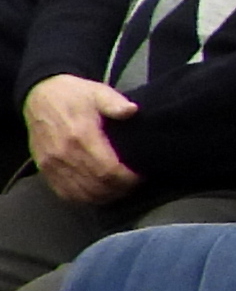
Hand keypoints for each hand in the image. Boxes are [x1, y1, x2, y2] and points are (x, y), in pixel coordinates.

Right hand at [23, 75, 135, 205]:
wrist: (39, 96)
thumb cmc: (73, 95)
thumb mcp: (97, 92)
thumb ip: (114, 103)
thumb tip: (132, 110)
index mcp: (81, 136)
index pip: (108, 169)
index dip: (127, 178)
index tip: (140, 175)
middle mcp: (65, 154)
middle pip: (97, 185)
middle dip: (120, 188)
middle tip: (133, 184)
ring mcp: (52, 164)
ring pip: (82, 193)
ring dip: (104, 196)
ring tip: (119, 189)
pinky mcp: (45, 169)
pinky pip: (65, 193)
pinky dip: (84, 198)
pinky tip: (98, 193)